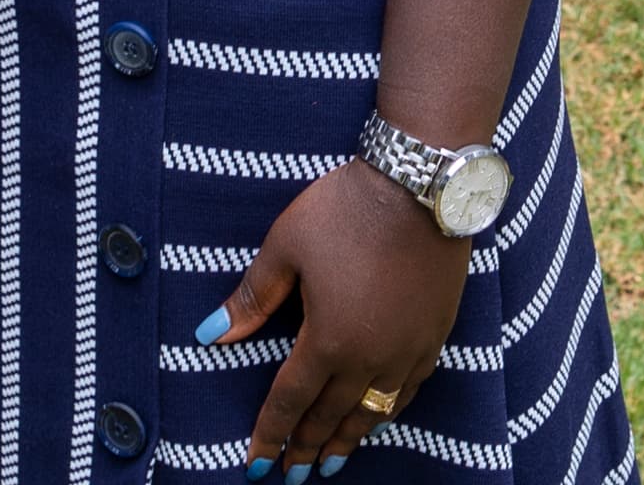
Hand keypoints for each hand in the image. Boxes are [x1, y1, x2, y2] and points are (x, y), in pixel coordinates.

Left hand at [196, 159, 468, 480]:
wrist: (421, 187)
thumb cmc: (345, 210)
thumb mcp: (285, 247)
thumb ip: (251, 298)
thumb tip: (209, 335)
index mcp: (327, 339)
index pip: (290, 401)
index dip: (270, 436)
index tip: (256, 467)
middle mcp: (369, 357)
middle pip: (330, 417)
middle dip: (306, 449)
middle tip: (290, 478)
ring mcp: (407, 351)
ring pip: (372, 413)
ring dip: (347, 441)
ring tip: (329, 464)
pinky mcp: (434, 337)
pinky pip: (407, 392)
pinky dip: (386, 413)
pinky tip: (377, 418)